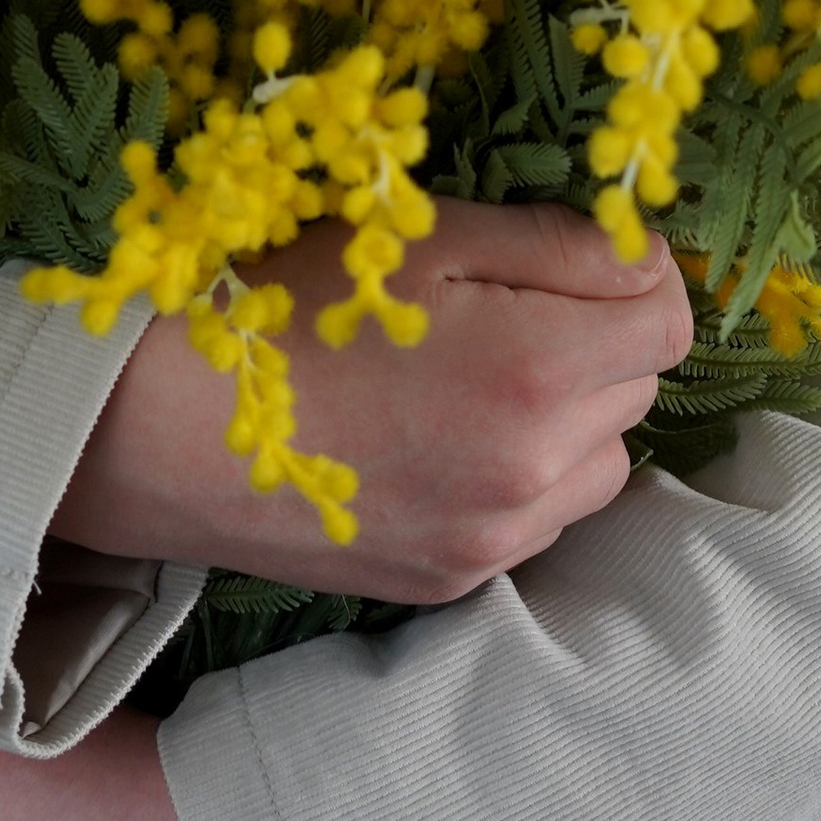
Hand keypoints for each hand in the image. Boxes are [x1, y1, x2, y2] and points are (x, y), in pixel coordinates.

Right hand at [55, 196, 691, 601]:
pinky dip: (515, 476)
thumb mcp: (423, 236)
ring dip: (567, 416)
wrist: (156, 429)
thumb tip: (644, 258)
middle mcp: (531, 477)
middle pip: (634, 392)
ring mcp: (490, 544)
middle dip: (594, 337)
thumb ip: (555, 244)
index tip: (583, 250)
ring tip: (473, 374)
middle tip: (504, 302)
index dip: (636, 272)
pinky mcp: (447, 584)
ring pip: (595, 467)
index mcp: (535, 374)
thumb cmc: (282, 304)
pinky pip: (532, 522)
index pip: (664, 322)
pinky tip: (436, 435)